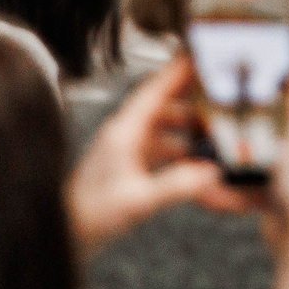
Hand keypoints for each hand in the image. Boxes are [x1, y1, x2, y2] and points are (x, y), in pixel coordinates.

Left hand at [66, 58, 233, 251]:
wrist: (66, 233)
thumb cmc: (90, 215)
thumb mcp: (138, 200)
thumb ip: (177, 185)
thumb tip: (212, 173)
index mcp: (124, 131)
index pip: (156, 89)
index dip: (180, 70)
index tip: (202, 55)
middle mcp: (126, 134)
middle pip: (165, 104)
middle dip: (194, 98)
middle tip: (222, 94)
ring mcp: (127, 148)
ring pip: (166, 125)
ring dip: (190, 126)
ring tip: (216, 129)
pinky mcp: (130, 164)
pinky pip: (163, 146)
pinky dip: (182, 147)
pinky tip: (198, 160)